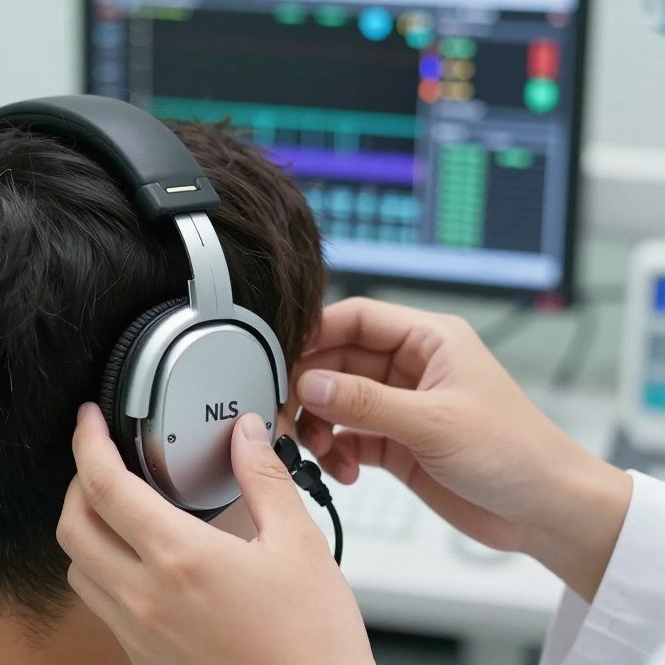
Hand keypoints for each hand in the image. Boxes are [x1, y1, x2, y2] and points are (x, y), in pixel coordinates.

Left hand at [57, 403, 373, 664]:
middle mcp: (147, 598)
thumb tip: (249, 433)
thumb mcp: (300, 545)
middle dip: (77, 482)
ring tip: (118, 508)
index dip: (88, 441)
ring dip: (86, 530)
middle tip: (102, 458)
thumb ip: (266, 479)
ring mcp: (141, 633)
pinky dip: (103, 570)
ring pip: (79, 569)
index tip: (90, 419)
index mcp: (181, 559)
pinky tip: (141, 559)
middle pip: (72, 527)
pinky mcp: (146, 659)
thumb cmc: (312, 642)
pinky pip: (101, 605)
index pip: (104, 486)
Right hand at [292, 297, 631, 601]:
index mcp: (428, 340)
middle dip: (312, 388)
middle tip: (290, 413)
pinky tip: (345, 471)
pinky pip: (346, 438)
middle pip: (338, 361)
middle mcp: (410, 368)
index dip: (317, 332)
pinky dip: (336, 453)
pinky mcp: (395, 443)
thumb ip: (367, 402)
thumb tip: (311, 383)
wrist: (547, 512)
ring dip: (320, 425)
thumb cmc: (517, 453)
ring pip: (337, 401)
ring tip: (319, 450)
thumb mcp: (435, 423)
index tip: (283, 356)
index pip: (357, 318)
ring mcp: (400, 406)